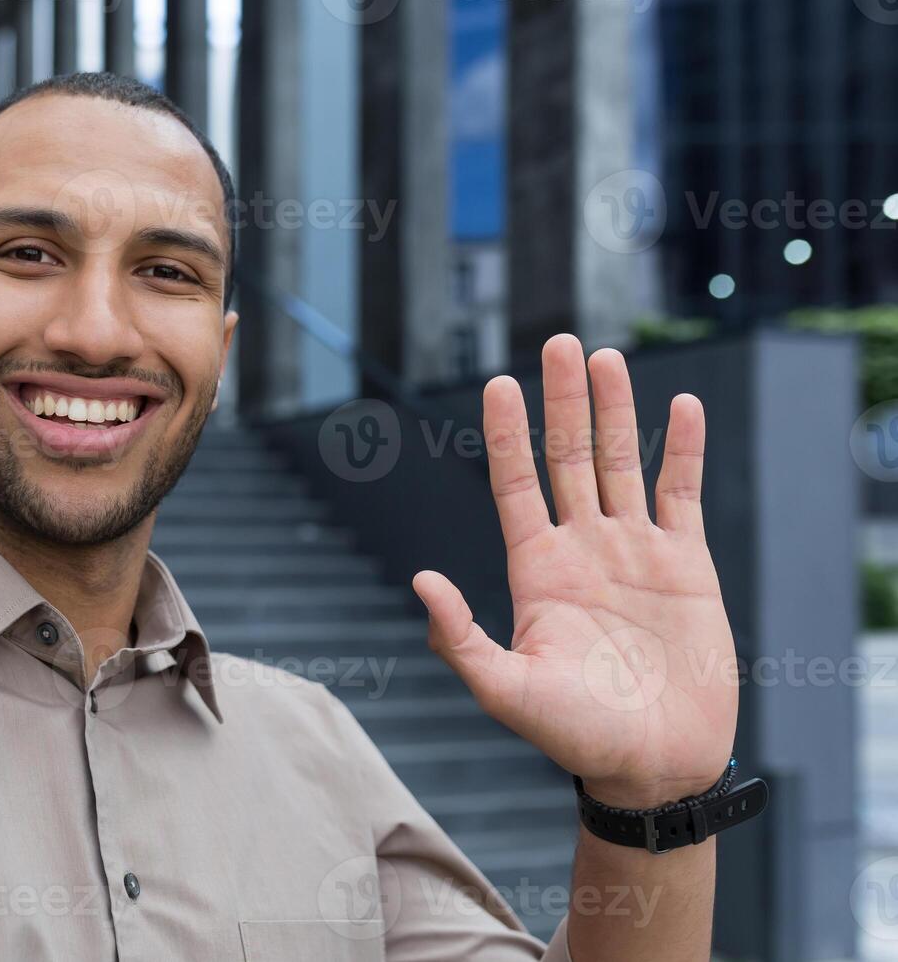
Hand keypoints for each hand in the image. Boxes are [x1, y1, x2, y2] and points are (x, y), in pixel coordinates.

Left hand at [411, 334, 737, 808]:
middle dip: (563, 402)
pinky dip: (682, 450)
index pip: (516, 484)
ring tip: (604, 357)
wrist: (654, 765)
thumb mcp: (505, 690)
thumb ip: (460, 638)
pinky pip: (681, 494)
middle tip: (558, 341)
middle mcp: (582, 548)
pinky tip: (679, 406)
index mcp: (537, 569)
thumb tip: (421, 579)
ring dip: (615, 410)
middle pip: (569, 458)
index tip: (498, 384)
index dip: (507, 435)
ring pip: (621, 464)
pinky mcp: (686, 565)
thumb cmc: (575, 736)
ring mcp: (634, 551)